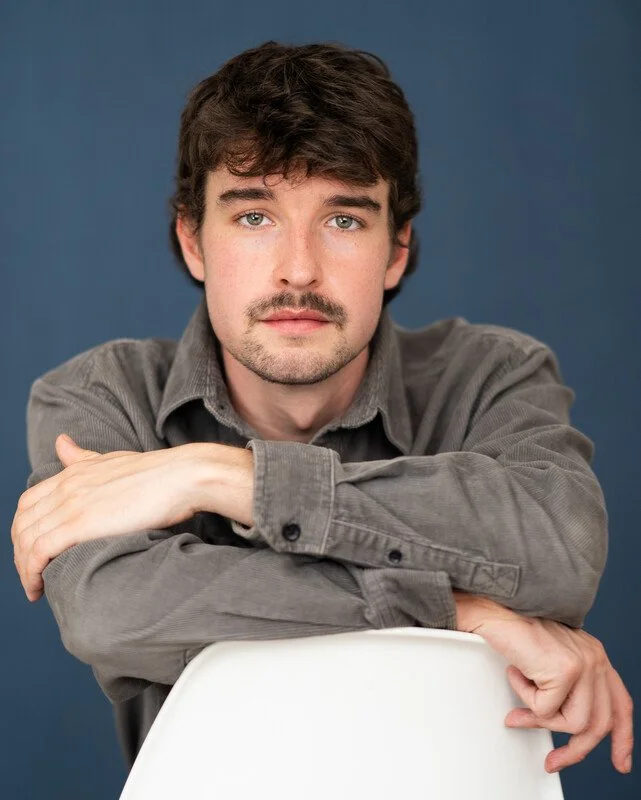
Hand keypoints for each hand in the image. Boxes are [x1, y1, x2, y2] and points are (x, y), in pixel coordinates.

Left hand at [12, 435, 206, 601]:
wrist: (182, 477)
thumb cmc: (159, 472)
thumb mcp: (112, 460)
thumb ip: (82, 457)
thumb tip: (61, 442)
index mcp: (73, 472)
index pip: (27, 503)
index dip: (24, 528)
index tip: (33, 549)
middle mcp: (66, 486)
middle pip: (22, 523)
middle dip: (19, 552)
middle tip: (32, 574)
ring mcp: (71, 503)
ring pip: (26, 540)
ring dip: (23, 567)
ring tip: (34, 587)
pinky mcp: (80, 523)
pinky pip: (39, 550)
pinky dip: (31, 570)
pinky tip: (39, 585)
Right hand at [457, 596, 633, 774]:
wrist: (494, 611)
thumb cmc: (514, 633)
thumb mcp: (548, 663)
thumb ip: (565, 688)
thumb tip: (561, 726)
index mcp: (595, 656)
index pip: (620, 704)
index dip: (622, 738)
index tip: (620, 762)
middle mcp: (596, 658)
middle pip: (598, 724)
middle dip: (574, 750)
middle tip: (553, 760)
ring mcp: (584, 663)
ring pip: (572, 723)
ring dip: (540, 718)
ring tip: (521, 699)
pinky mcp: (565, 669)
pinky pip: (546, 710)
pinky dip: (524, 697)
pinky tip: (516, 674)